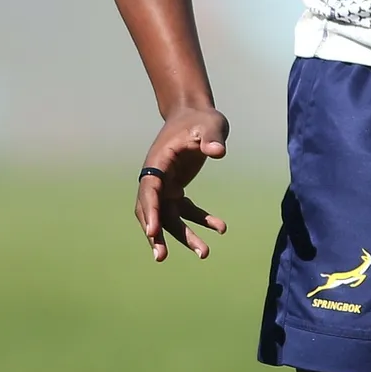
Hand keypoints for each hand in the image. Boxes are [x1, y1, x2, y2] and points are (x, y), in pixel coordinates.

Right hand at [136, 106, 229, 261]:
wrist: (196, 115)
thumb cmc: (200, 119)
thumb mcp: (210, 125)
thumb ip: (212, 138)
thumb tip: (217, 152)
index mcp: (158, 161)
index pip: (149, 190)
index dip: (149, 211)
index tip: (152, 232)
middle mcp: (157, 176)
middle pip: (152, 210)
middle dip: (156, 234)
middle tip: (161, 257)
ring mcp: (165, 184)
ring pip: (169, 216)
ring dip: (182, 235)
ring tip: (204, 253)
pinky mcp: (176, 188)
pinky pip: (185, 210)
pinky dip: (200, 220)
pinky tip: (220, 228)